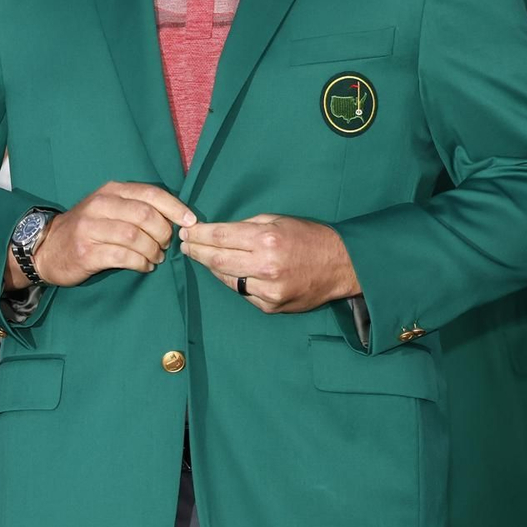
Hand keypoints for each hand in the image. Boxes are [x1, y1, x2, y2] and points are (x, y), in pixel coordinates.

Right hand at [8, 182, 195, 289]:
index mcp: (111, 191)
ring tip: (156, 258)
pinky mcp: (87, 252)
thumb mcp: (109, 208)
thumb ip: (136, 207)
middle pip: (145, 215)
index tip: (191, 221)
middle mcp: (100, 205)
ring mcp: (91, 228)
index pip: (150, 194)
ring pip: (136, 237)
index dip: (175, 208)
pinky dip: (141, 263)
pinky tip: (144, 266)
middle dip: (163, 233)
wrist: (47, 248)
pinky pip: (124, 257)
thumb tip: (176, 218)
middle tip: (166, 245)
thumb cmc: (87, 228)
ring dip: (153, 251)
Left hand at [180, 215, 359, 313]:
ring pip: (227, 279)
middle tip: (185, 245)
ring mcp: (268, 290)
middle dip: (196, 251)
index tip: (186, 232)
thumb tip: (220, 232)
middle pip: (217, 259)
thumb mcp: (279, 220)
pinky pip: (242, 292)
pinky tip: (227, 272)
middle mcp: (265, 266)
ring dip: (212, 267)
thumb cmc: (310, 237)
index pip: (221, 237)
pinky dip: (233, 281)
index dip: (199, 235)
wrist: (341, 265)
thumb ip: (249, 226)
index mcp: (267, 240)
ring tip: (201, 257)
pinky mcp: (271, 306)